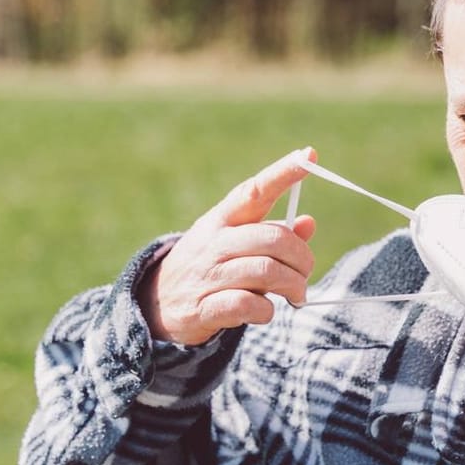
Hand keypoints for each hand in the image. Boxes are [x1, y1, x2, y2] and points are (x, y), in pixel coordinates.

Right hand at [139, 148, 317, 345]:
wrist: (156, 303)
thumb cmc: (209, 266)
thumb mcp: (234, 242)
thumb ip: (272, 233)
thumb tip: (308, 223)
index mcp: (223, 219)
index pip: (255, 190)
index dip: (283, 173)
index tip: (309, 154)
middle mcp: (214, 242)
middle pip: (273, 239)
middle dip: (302, 258)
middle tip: (305, 273)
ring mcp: (207, 274)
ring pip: (266, 271)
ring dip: (292, 286)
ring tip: (296, 294)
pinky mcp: (203, 307)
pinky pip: (248, 305)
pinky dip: (267, 310)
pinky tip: (266, 310)